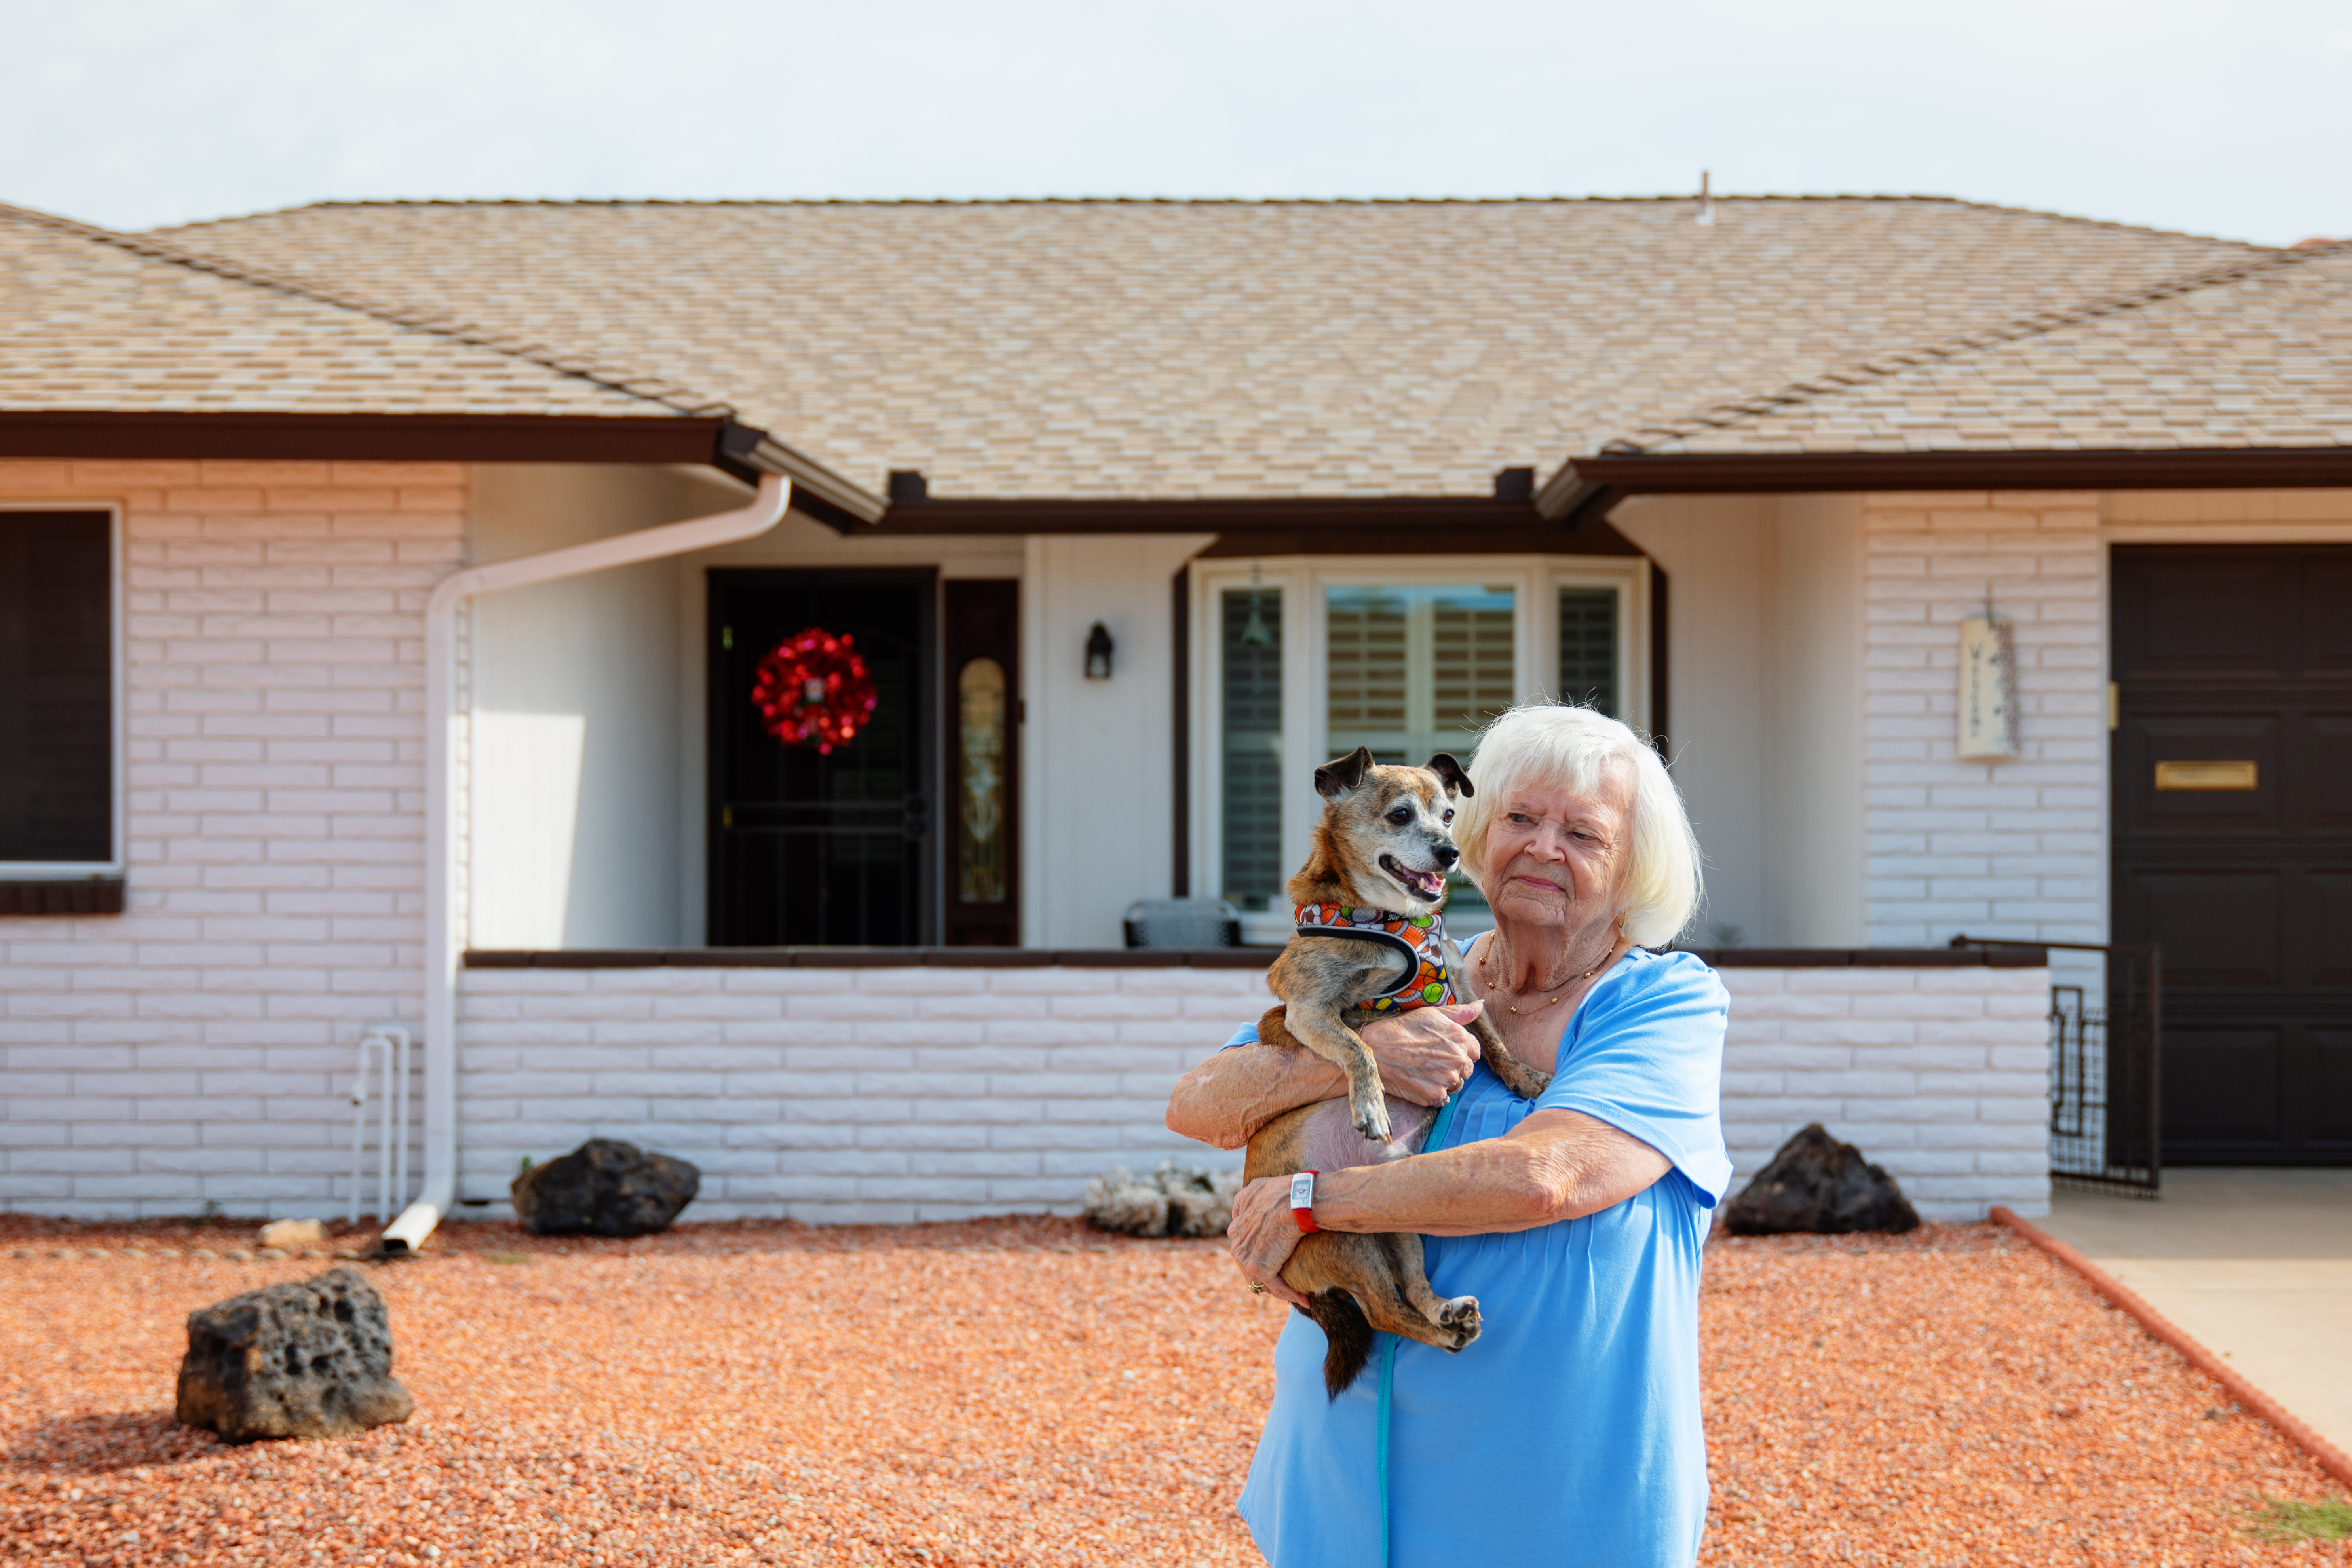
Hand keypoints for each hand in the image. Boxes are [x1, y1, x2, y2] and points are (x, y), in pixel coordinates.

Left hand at [1227, 1175, 1310, 1305]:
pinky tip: (1305, 1299)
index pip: (1242, 1250)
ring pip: (1261, 1281)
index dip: (1258, 1256)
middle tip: (1285, 1281)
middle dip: (1266, 1276)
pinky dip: (1291, 1295)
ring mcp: (1247, 1259)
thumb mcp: (1253, 1188)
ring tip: (1296, 1294)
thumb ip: (1242, 1200)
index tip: (1272, 1259)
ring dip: (1279, 1289)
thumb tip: (1236, 1212)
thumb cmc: (1280, 1192)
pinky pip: (1277, 1287)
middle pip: (1249, 1268)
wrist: (1295, 1201)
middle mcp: (1237, 1246)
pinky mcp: (1262, 1269)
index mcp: (1235, 1229)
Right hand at [1357, 1001, 1484, 1106]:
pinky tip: (1419, 1082)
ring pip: (1455, 1084)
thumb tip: (1480, 1005)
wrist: (1374, 1051)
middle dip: (1453, 1067)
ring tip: (1423, 1071)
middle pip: (1466, 1069)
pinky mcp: (1435, 1095)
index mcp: (1460, 1038)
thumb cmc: (1400, 1029)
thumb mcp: (1430, 1013)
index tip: (1444, 1051)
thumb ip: (1459, 1012)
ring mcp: (1447, 1079)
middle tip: (1430, 1061)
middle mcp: (1458, 1059)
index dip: (1461, 1050)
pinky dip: (1433, 1093)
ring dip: (1443, 1081)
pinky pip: (1443, 1099)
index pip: (1474, 1050)